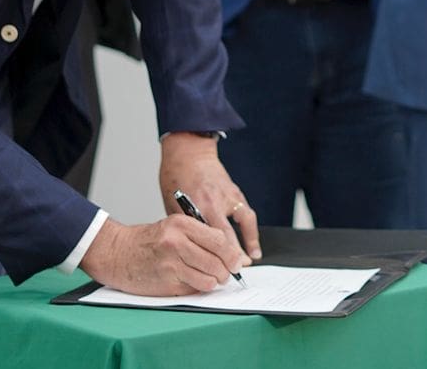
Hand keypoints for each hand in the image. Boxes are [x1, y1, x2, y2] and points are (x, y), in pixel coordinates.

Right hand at [80, 214, 249, 295]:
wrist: (116, 252)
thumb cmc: (147, 240)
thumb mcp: (173, 228)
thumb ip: (198, 237)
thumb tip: (228, 254)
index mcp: (182, 224)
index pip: (219, 240)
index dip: (231, 254)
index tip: (235, 261)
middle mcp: (177, 242)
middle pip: (217, 261)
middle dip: (226, 272)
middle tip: (226, 274)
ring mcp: (171, 263)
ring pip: (209, 279)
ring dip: (214, 282)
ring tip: (210, 280)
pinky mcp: (166, 283)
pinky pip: (194, 289)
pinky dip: (198, 288)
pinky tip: (192, 282)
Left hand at [157, 132, 259, 261]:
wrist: (189, 152)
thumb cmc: (176, 178)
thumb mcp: (174, 205)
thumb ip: (186, 226)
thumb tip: (192, 250)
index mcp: (196, 205)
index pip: (208, 237)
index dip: (213, 257)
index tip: (214, 272)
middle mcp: (214, 201)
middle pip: (226, 235)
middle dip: (230, 257)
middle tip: (232, 273)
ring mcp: (228, 195)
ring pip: (242, 224)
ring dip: (246, 244)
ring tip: (248, 261)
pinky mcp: (235, 192)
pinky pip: (247, 215)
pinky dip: (251, 232)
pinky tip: (253, 247)